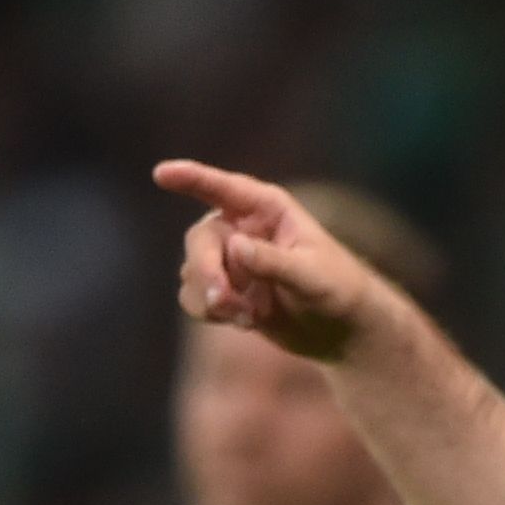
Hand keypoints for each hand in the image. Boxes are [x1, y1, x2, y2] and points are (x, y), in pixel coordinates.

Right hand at [154, 162, 386, 359]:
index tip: (161, 174)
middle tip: (222, 301)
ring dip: (211, 299)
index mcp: (268, 209)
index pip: (223, 188)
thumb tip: (234, 247)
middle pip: (200, 241)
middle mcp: (242, 228)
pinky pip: (194, 297)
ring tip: (247, 318)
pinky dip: (211, 312)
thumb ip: (273, 261)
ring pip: (192, 272)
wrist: (342, 330)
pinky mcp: (226, 290)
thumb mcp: (312, 275)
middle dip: (206, 271)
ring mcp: (231, 260)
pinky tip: (246, 322)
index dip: (191, 178)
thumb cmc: (339, 290)